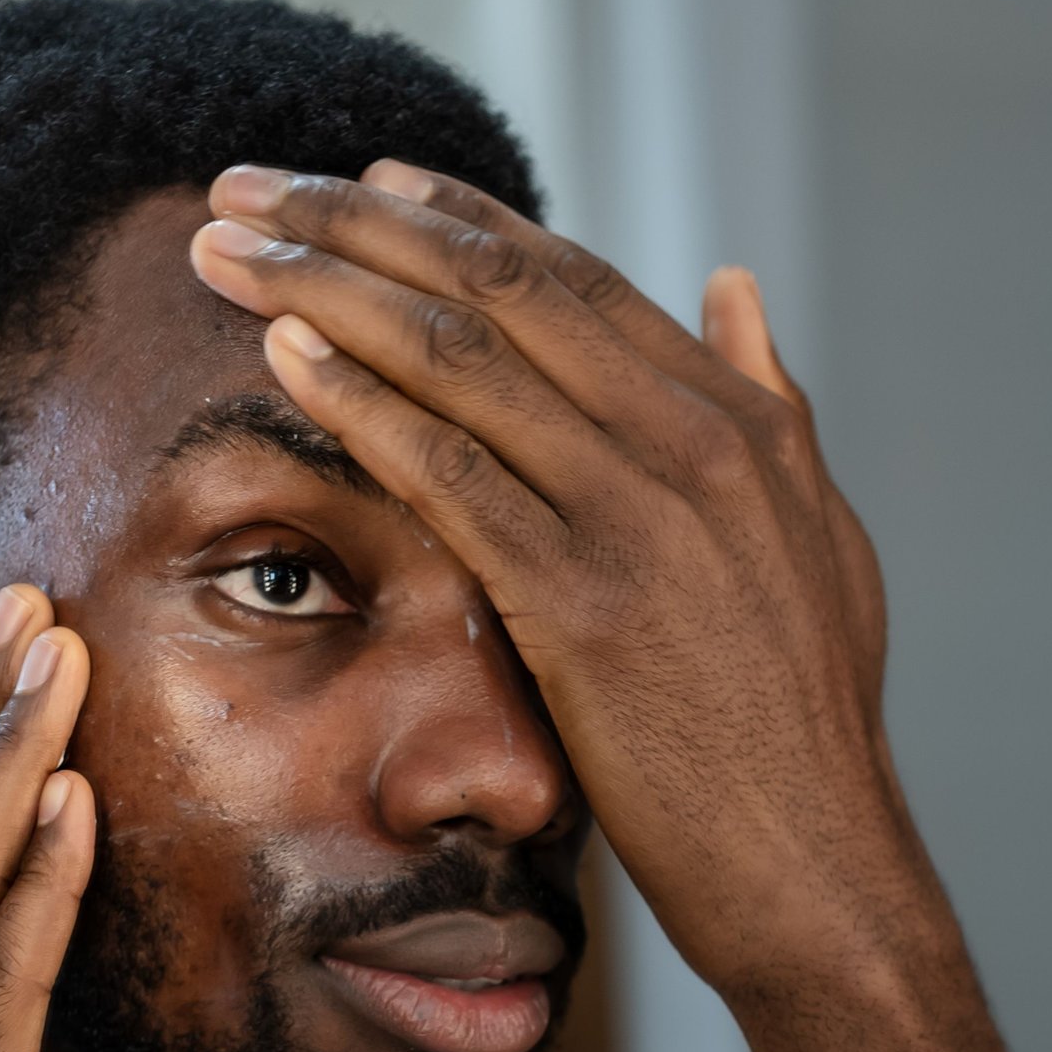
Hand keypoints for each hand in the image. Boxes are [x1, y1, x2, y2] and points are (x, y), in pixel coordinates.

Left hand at [189, 163, 922, 1007]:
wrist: (819, 871)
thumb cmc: (806, 729)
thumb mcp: (818, 541)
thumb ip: (771, 409)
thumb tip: (734, 287)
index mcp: (742, 427)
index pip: (579, 283)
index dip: (462, 221)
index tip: (366, 181)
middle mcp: (695, 449)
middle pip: (504, 295)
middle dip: (361, 226)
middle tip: (255, 183)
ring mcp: (641, 522)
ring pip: (462, 362)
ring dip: (328, 290)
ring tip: (231, 247)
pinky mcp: (586, 606)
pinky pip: (450, 475)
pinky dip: (360, 402)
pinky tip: (284, 353)